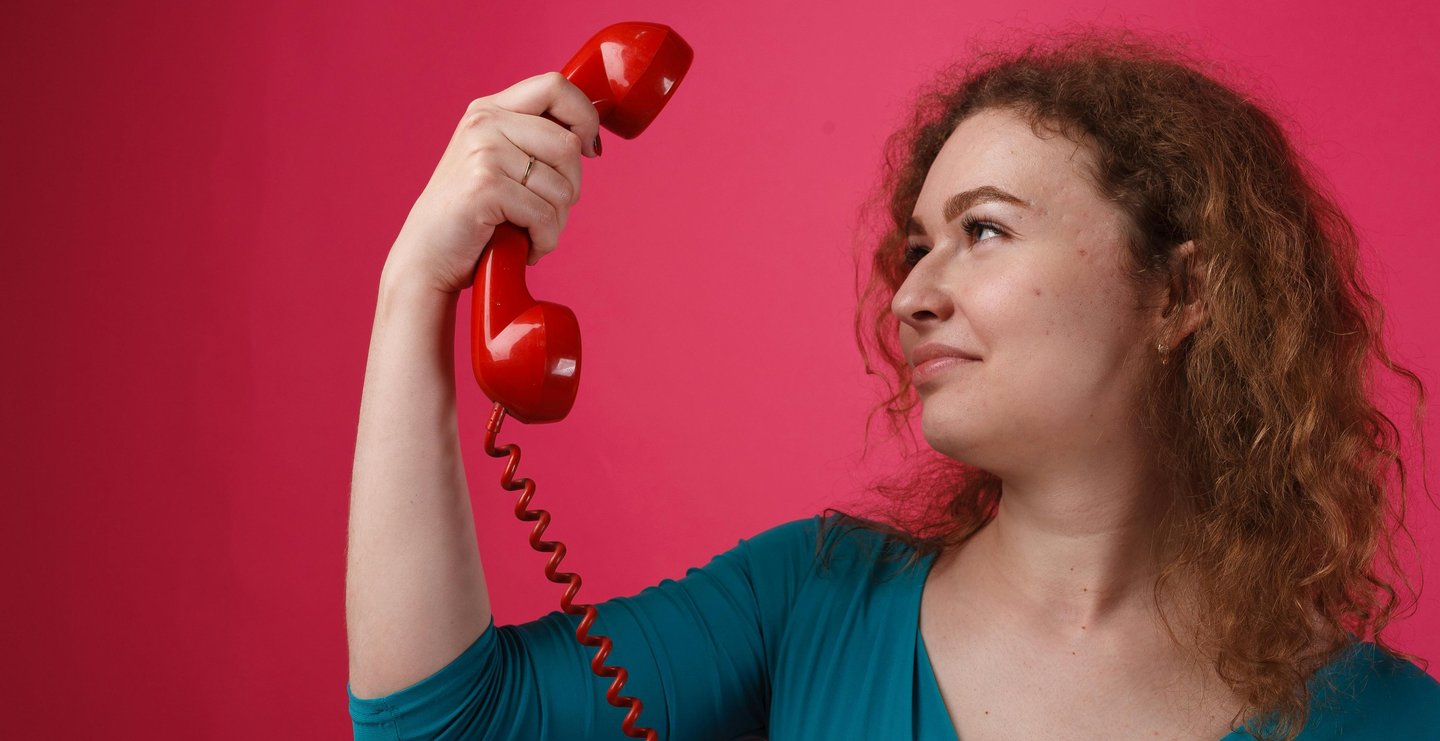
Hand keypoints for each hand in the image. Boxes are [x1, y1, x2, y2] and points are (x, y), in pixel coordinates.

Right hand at [386, 72, 600, 294]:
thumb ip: (533, 141)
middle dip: (571, 189)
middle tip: (546, 212)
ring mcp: (483, 152)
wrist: (427, 257)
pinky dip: (544, 241)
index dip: (585, 116)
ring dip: (556, 222)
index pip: (555, 86)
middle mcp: (484, 122)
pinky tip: (524, 246)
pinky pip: (545, 216)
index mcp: (489, 109)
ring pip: (562, 186)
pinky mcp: (485, 186)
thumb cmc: (472, 217)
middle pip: (568, 145)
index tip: (590, 149)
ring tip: (529, 231)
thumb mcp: (499, 163)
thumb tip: (589, 139)